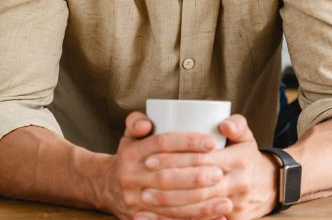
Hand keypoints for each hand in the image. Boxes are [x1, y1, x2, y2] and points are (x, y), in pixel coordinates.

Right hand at [99, 112, 230, 219]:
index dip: (187, 142)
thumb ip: (137, 122)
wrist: (105, 187)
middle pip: (166, 177)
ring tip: (226, 201)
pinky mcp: (140, 218)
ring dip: (200, 205)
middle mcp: (130, 177)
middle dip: (195, 176)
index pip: (162, 143)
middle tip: (220, 173)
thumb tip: (146, 124)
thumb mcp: (130, 135)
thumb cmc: (130, 155)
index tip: (212, 143)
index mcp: (132, 153)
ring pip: (170, 204)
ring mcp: (134, 201)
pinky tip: (216, 218)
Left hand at [138, 115, 277, 219]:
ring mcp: (235, 203)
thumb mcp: (246, 138)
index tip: (150, 158)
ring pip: (196, 207)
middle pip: (195, 185)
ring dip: (168, 205)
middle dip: (166, 183)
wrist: (269, 186)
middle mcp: (238, 183)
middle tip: (144, 179)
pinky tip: (157, 218)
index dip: (174, 159)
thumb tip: (223, 123)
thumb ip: (237, 124)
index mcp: (238, 160)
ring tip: (145, 198)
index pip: (201, 160)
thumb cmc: (248, 158)